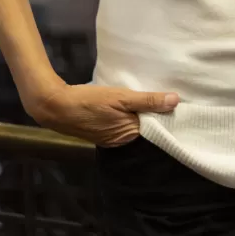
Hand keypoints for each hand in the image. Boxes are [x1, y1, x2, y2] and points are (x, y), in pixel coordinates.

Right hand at [23, 82, 179, 147]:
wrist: (55, 106)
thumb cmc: (90, 102)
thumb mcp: (121, 97)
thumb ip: (148, 100)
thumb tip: (175, 101)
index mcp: (129, 135)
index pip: (156, 128)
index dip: (166, 115)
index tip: (179, 102)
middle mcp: (122, 141)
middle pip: (145, 127)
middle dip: (155, 114)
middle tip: (168, 94)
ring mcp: (110, 137)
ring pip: (133, 124)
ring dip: (141, 112)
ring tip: (153, 96)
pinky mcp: (102, 131)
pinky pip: (122, 123)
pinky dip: (128, 114)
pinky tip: (131, 102)